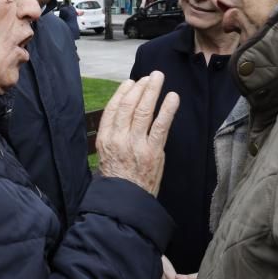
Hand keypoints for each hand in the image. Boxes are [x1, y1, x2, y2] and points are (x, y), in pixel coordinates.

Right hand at [95, 71, 179, 196]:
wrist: (125, 201)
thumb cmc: (118, 180)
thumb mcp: (106, 156)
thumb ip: (115, 137)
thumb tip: (127, 117)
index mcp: (105, 139)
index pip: (112, 109)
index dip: (122, 93)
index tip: (130, 83)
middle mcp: (118, 138)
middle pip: (128, 106)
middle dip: (140, 87)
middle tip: (149, 76)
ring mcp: (135, 144)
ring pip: (143, 111)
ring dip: (152, 91)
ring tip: (159, 78)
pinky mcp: (152, 151)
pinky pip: (160, 126)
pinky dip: (167, 109)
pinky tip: (172, 97)